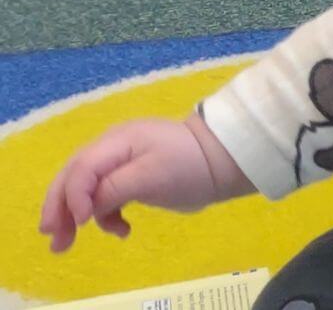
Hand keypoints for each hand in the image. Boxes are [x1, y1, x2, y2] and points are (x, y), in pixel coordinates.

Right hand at [39, 115, 250, 251]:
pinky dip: (105, 214)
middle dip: (60, 209)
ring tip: (71, 244)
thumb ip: (113, 189)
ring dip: (77, 216)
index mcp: (116, 141)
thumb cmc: (190, 166)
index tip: (81, 223)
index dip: (73, 196)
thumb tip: (83, 207)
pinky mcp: (131, 175)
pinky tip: (121, 229)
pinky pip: (106, 195)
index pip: (81, 168)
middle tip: (53, 239)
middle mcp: (111, 147)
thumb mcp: (152, 177)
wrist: (226, 160)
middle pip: (73, 177)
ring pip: (85, 188)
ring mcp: (120, 160)